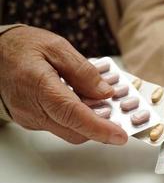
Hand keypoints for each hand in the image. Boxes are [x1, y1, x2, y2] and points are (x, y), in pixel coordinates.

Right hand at [0, 26, 127, 144]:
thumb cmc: (22, 47)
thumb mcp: (57, 48)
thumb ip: (83, 71)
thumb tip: (105, 93)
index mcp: (40, 87)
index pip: (74, 116)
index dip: (100, 129)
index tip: (120, 135)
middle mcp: (33, 110)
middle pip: (74, 130)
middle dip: (101, 127)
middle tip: (119, 112)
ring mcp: (32, 118)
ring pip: (69, 130)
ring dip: (91, 121)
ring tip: (105, 102)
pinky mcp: (33, 119)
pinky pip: (61, 125)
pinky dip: (78, 118)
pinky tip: (86, 101)